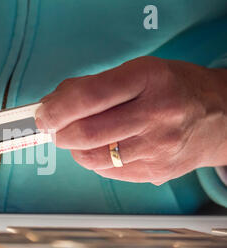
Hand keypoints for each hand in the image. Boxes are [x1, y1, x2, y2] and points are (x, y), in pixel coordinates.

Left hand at [35, 56, 226, 184]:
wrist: (219, 118)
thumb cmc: (173, 89)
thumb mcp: (139, 70)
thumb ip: (93, 85)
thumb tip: (53, 104)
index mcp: (149, 79)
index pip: (88, 97)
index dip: (56, 108)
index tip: (43, 113)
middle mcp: (156, 115)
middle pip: (85, 134)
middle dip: (58, 132)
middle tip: (53, 127)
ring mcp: (156, 148)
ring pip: (91, 158)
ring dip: (74, 148)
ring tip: (80, 136)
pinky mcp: (154, 172)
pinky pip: (105, 171)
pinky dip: (93, 159)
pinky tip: (103, 147)